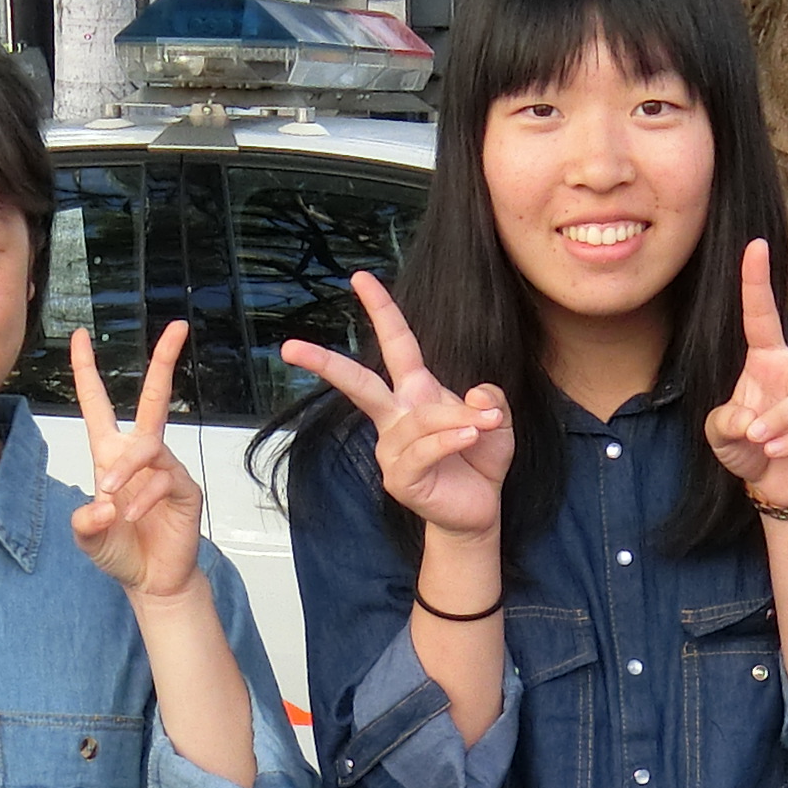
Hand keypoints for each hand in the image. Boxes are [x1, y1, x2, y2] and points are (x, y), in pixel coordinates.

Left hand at [65, 322, 208, 602]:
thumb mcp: (86, 537)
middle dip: (165, 361)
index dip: (87, 370)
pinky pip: (164, 478)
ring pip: (148, 446)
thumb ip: (84, 522)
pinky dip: (144, 497)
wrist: (151, 581)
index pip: (97, 404)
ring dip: (126, 469)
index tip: (80, 336)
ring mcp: (166, 469)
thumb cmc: (120, 551)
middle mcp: (141, 455)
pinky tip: (132, 516)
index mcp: (111, 455)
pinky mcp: (185, 489)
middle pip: (153, 398)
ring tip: (113, 497)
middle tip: (178, 328)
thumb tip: (102, 504)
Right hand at [283, 273, 510, 546]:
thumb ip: (491, 398)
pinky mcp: (399, 478)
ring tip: (483, 427)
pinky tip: (469, 437)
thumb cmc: (480, 460)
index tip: (360, 278)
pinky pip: (424, 449)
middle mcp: (396, 417)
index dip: (381, 310)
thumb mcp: (498, 420)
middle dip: (325, 363)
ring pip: (418, 419)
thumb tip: (474, 393)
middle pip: (359, 383)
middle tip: (290, 347)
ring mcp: (392, 449)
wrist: (478, 510)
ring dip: (456, 420)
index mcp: (415, 393)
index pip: (396, 344)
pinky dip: (450, 440)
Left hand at [703, 240, 787, 510]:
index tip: (755, 244)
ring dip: (783, 417)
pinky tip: (775, 452)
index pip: (762, 315)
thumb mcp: (722, 435)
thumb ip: (725, 422)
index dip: (756, 281)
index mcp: (771, 360)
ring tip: (760, 439)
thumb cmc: (750, 449)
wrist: (776, 488)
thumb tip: (751, 417)